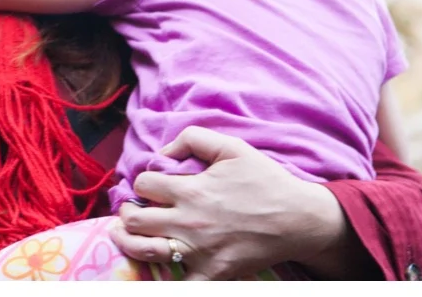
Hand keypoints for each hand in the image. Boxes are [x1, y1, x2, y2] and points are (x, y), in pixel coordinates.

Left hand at [108, 127, 351, 280]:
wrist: (296, 219)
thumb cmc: (266, 181)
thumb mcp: (233, 147)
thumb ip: (194, 139)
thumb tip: (164, 152)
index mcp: (191, 189)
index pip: (143, 184)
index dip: (142, 182)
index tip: (148, 186)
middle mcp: (188, 221)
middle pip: (134, 220)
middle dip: (126, 213)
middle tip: (129, 211)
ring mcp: (197, 251)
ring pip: (143, 250)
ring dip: (126, 241)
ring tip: (124, 235)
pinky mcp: (210, 273)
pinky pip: (175, 282)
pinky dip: (162, 276)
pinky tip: (155, 267)